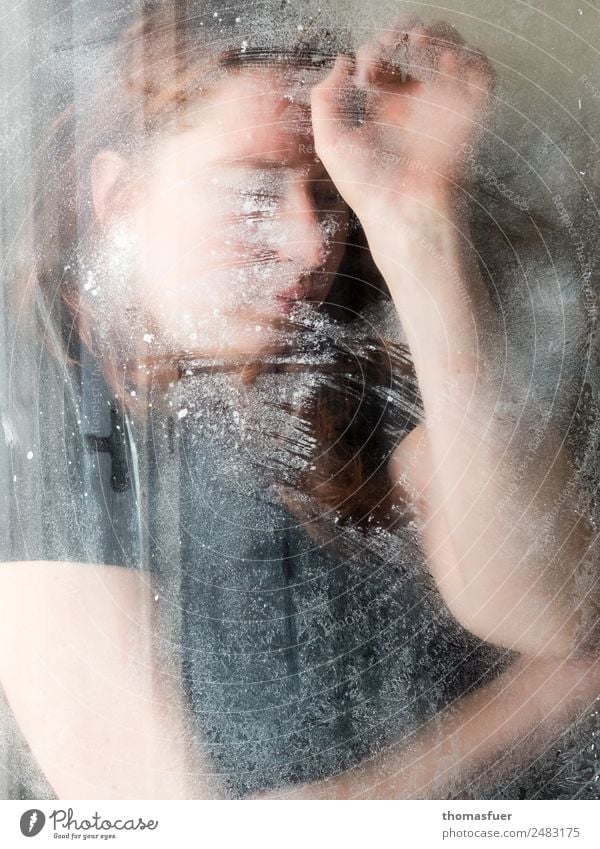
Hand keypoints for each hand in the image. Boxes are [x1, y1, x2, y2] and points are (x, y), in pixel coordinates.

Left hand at [311, 18, 494, 214]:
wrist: (401, 213)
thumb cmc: (369, 189)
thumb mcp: (332, 142)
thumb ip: (325, 99)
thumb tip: (342, 61)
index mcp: (387, 104)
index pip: (388, 55)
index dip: (375, 50)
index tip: (364, 73)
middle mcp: (418, 100)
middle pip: (422, 41)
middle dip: (406, 31)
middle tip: (392, 44)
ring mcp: (445, 104)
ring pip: (453, 46)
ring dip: (437, 34)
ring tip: (416, 43)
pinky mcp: (470, 113)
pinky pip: (482, 71)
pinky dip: (467, 57)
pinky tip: (441, 62)